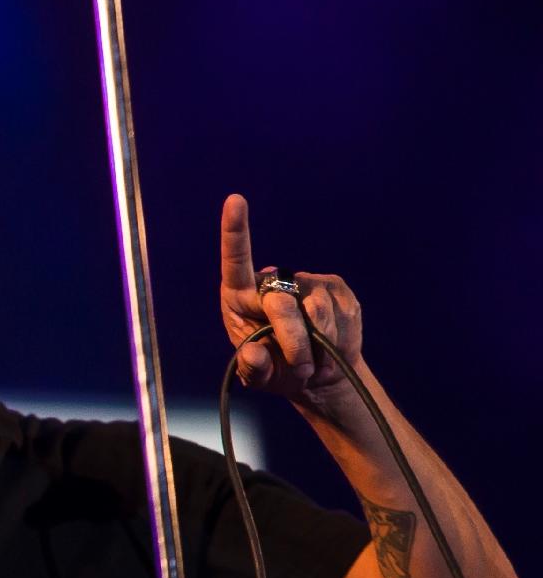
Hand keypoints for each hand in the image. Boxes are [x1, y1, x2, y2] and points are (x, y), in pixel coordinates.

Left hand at [219, 194, 363, 400]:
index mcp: (241, 296)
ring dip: (317, 345)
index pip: (236, 259)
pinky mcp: (338, 290)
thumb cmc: (275, 369)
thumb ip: (252, 368)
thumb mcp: (258, 376)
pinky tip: (331, 347)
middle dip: (292, 340)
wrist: (316, 374)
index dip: (235, 230)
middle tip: (300, 366)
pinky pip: (342, 315)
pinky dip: (338, 340)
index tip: (234, 200)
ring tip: (312, 360)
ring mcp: (308, 284)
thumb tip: (252, 354)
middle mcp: (273, 283)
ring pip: (316, 312)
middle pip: (280, 303)